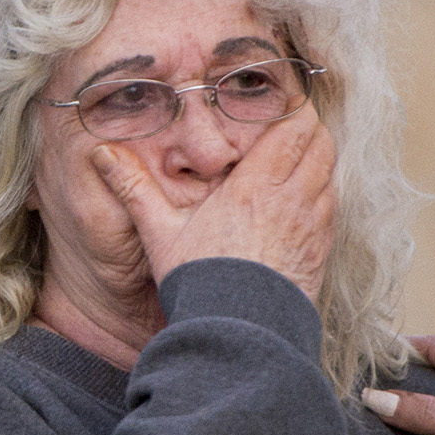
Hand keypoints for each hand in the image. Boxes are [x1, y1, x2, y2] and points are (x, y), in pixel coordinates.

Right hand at [89, 109, 336, 297]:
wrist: (237, 334)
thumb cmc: (199, 280)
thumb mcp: (158, 230)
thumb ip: (133, 187)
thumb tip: (101, 154)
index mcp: (254, 186)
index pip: (293, 128)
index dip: (295, 108)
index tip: (285, 100)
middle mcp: (291, 200)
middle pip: (321, 143)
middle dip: (310, 127)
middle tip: (291, 123)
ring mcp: (312, 227)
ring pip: (332, 173)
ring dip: (320, 159)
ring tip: (298, 157)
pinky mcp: (321, 252)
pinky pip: (333, 208)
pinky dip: (325, 194)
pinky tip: (305, 200)